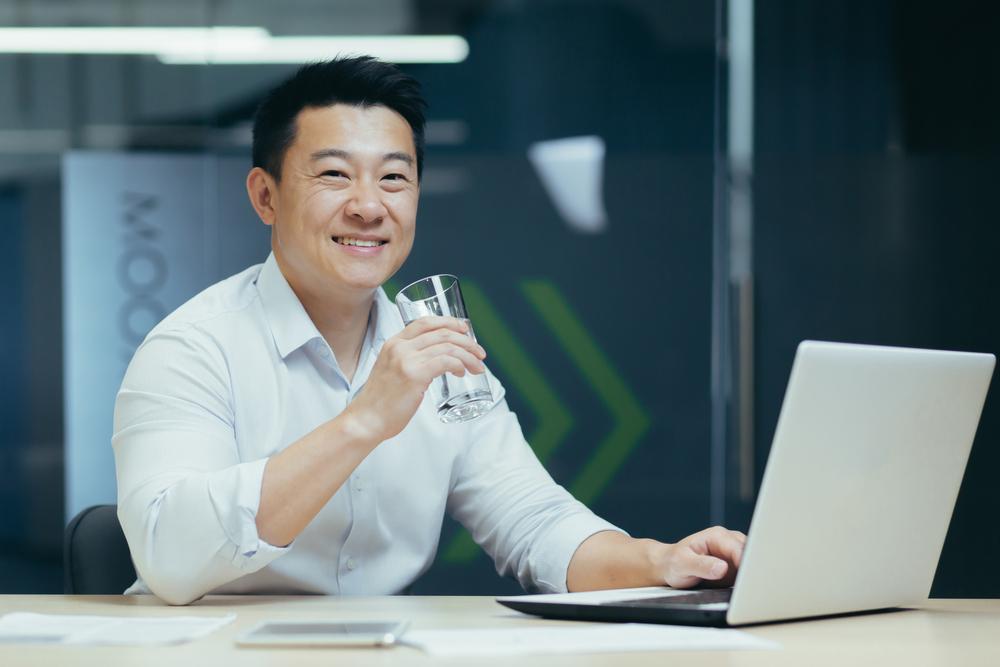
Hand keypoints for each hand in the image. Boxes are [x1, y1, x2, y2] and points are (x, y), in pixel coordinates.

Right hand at [344, 316, 486, 441]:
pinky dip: (459, 364)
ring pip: (448, 347)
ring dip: (468, 355)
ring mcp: (406, 360)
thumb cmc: (381, 402)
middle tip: (479, 353)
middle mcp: (400, 347)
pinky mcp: (414, 375)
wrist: (366, 420)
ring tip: (477, 366)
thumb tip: (437, 364)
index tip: (464, 330)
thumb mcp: (391, 371)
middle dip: (466, 341)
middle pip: (442, 333)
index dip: (449, 322)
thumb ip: (409, 362)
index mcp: (394, 343)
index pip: (425, 322)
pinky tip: (462, 372)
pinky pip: (445, 362)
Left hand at [656, 526, 746, 587]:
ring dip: (753, 575)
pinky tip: (748, 590)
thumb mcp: (682, 564)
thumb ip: (701, 565)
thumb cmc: (673, 562)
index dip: (745, 562)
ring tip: (751, 590)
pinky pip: (748, 573)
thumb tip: (722, 568)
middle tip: (753, 586)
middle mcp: (728, 542)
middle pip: (751, 553)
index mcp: (717, 536)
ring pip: (753, 563)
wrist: (669, 567)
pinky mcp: (735, 567)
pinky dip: (750, 581)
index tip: (748, 577)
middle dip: (754, 568)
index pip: (738, 548)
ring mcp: (734, 554)